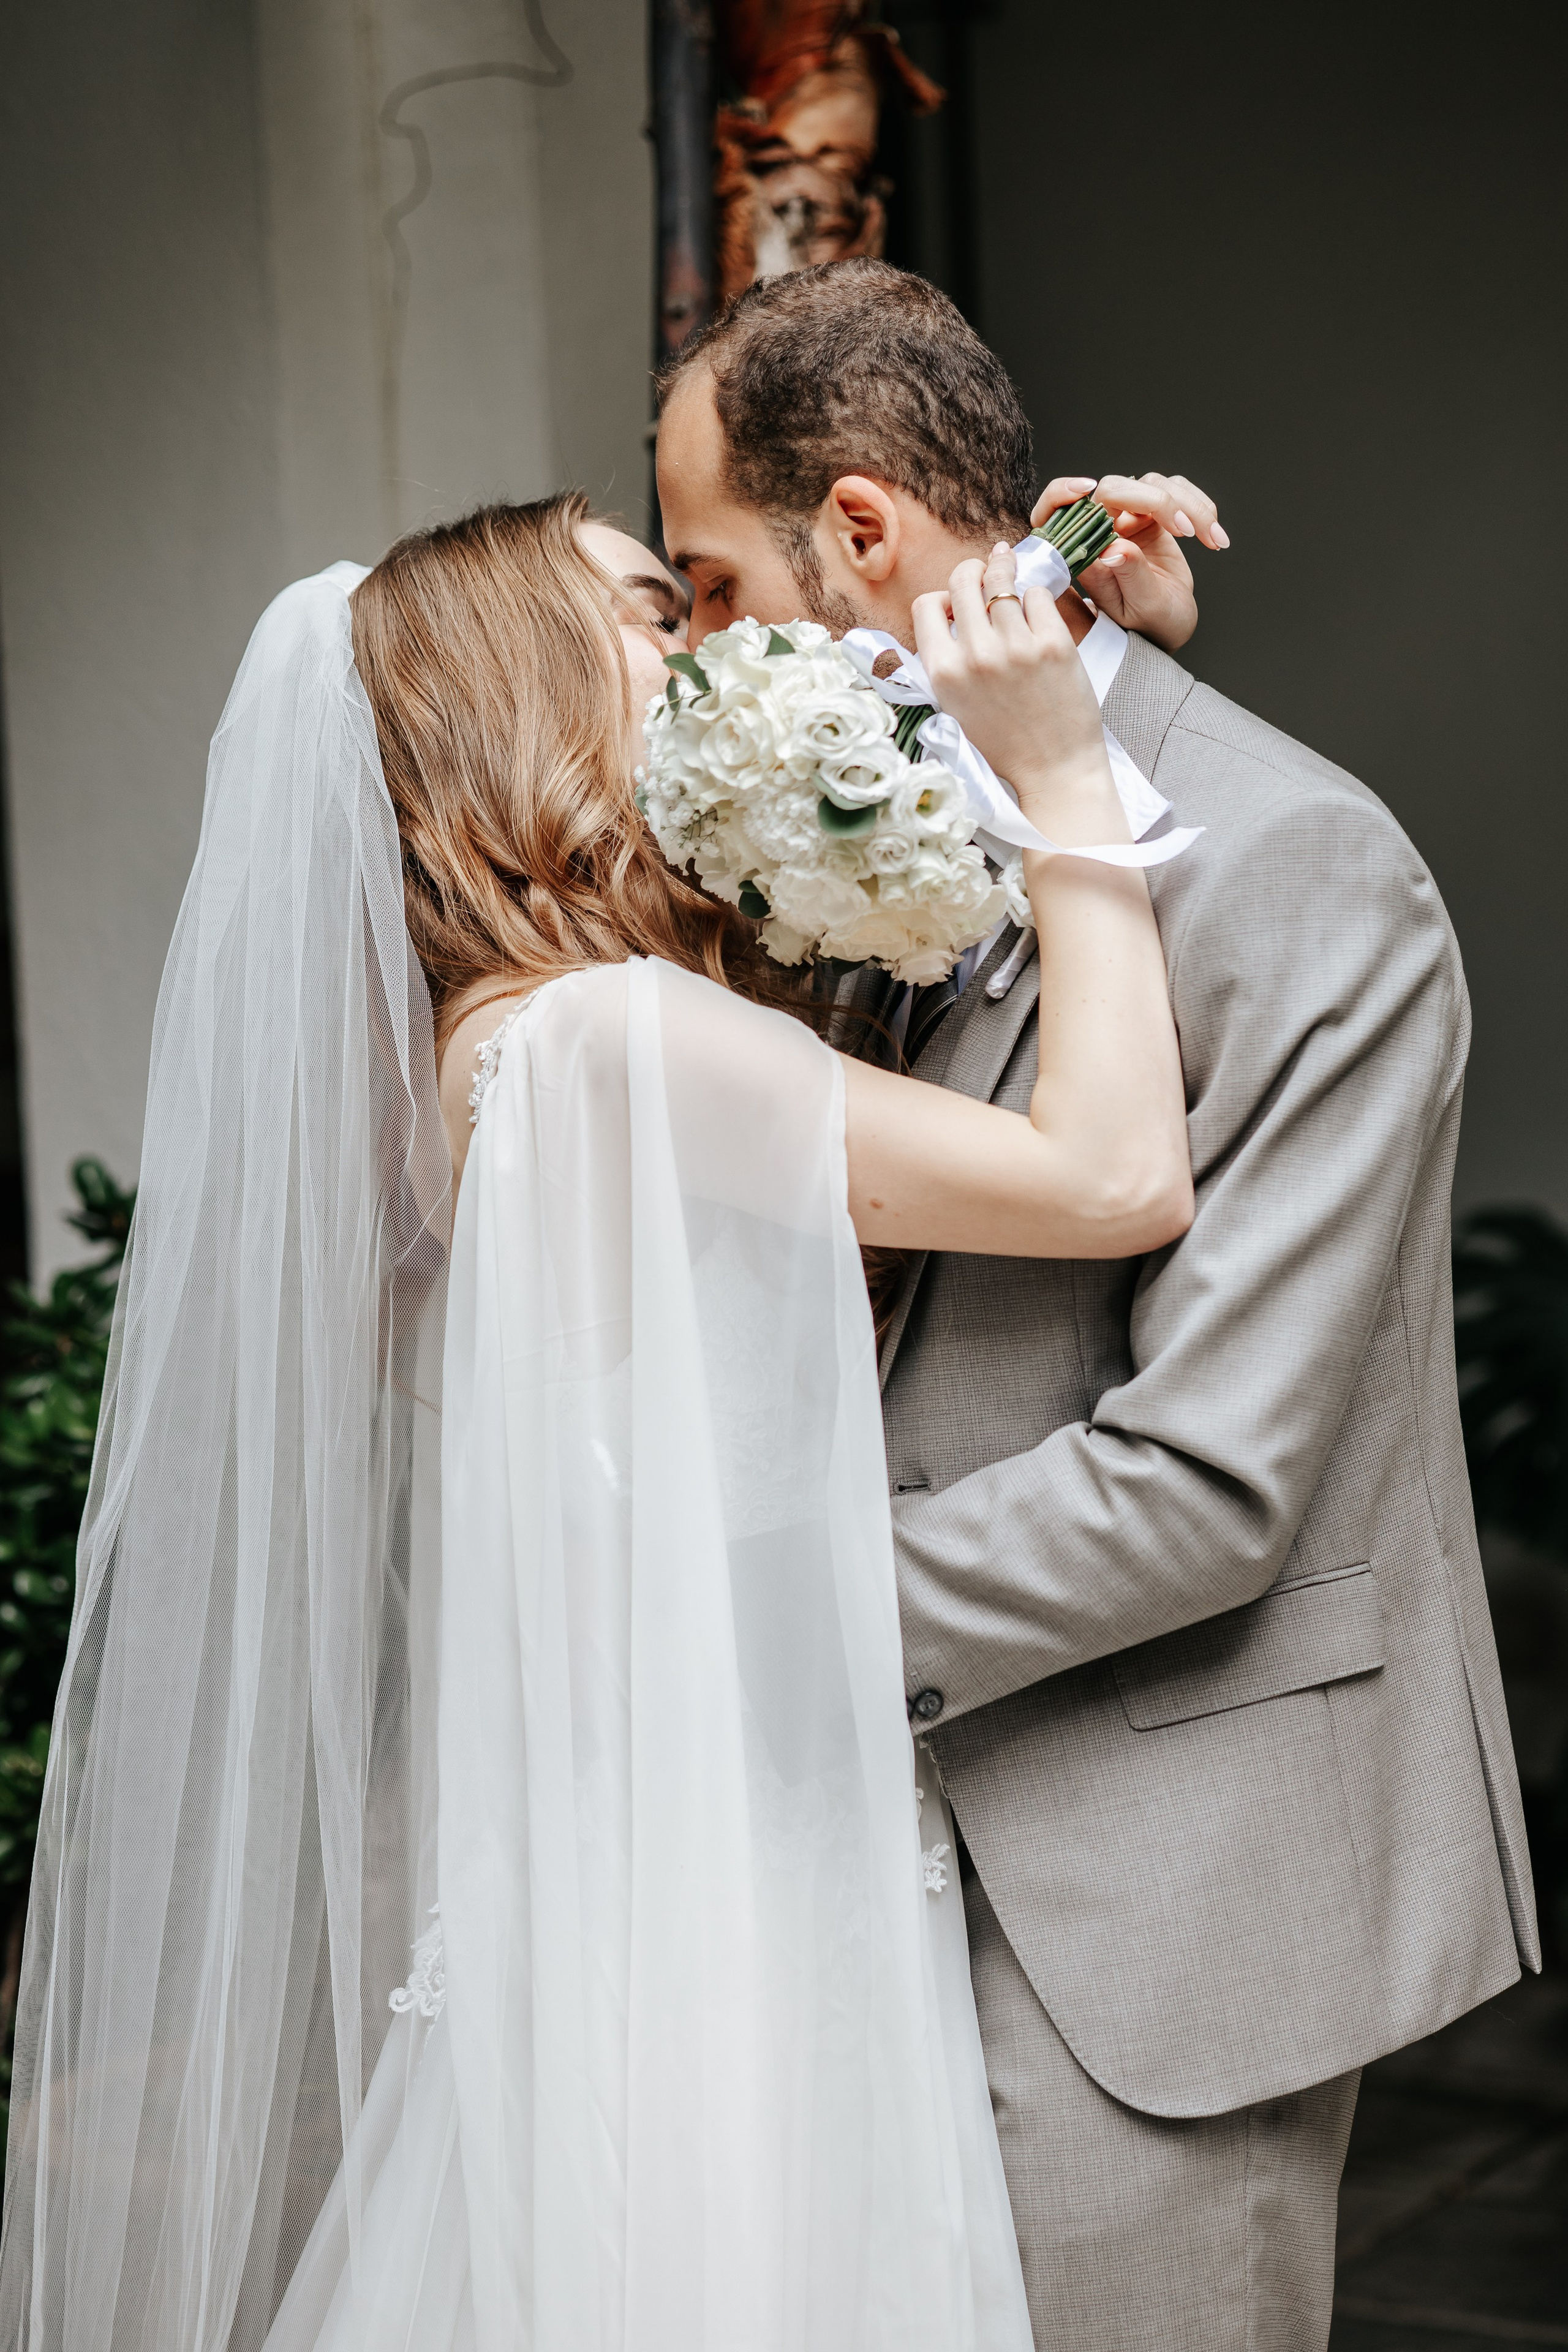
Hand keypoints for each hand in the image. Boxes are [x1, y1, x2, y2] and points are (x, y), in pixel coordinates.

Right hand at [912, 545, 1124, 846]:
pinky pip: (1038, 595)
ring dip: (1005, 570)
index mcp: (944, 673)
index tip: (955, 603)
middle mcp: (976, 655)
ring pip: (1003, 579)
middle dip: (972, 569)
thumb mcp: (955, 710)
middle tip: (984, 570)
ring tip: (1010, 566)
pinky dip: (1036, 597)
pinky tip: (1037, 610)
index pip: (926, 604)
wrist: (1054, 773)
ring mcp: (1016, 647)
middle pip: (963, 579)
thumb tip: (948, 616)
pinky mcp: (1053, 643)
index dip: (940, 598)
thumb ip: (946, 665)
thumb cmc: (1005, 746)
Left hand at [1031, 472, 1228, 653]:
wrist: (1170, 628)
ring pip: (1153, 484)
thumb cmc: (1148, 626)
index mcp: (1085, 554)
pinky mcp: (1154, 514)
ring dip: (1189, 506)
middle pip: (1117, 488)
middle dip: (1157, 501)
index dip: (1063, 491)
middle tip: (1186, 531)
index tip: (1085, 488)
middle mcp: (1102, 531)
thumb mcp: (1140, 608)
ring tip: (1211, 540)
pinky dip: (1201, 508)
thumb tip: (1113, 547)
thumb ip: (1128, 576)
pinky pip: (1176, 490)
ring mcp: (1128, 518)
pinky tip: (1214, 538)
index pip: (1062, 512)